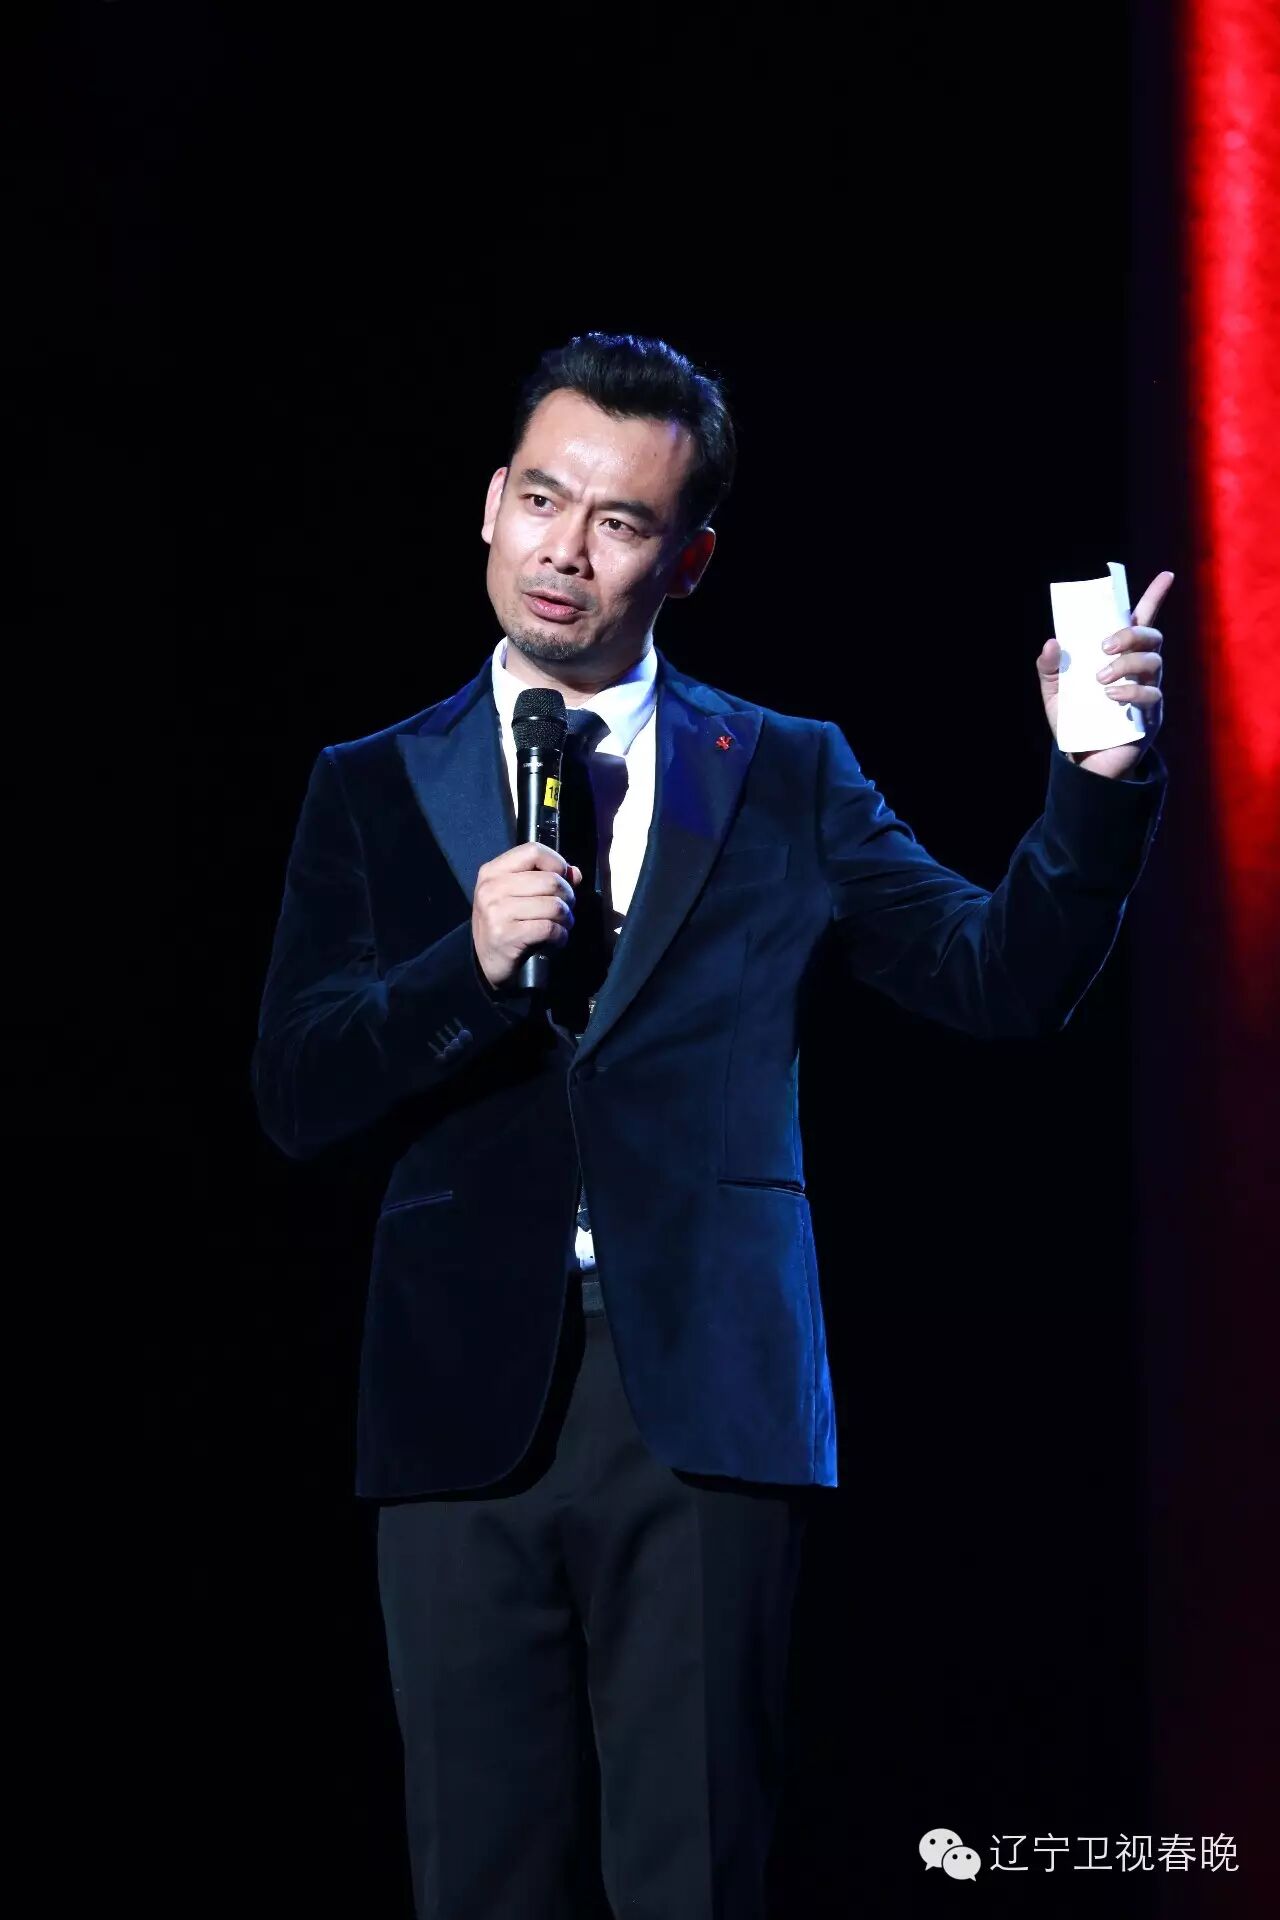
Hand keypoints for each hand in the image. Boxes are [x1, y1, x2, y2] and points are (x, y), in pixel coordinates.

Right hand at [473, 844, 582, 989]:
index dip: (557, 863)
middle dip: (568, 897)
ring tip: (562, 926)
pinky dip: (561, 936)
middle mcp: (491, 888)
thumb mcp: (516, 896)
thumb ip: (544, 879)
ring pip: (554, 905)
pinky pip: (549, 928)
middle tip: (566, 910)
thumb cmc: (505, 924)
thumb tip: (575, 873)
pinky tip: (557, 940)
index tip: (563, 879)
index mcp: (492, 872)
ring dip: (567, 919)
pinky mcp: (506, 935)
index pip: (533, 851)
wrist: (485, 963)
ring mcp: (497, 912)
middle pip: (550, 880)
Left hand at [1036, 569, 1172, 777]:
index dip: (1155, 596)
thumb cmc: (1075, 722)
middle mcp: (1140, 669)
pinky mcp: (1151, 716)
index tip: (1168, 575)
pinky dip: (1130, 692)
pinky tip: (1111, 697)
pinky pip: (1151, 695)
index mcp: (1120, 656)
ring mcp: (1150, 691)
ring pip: (1154, 662)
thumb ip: (1049, 668)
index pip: (1142, 620)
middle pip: (1152, 637)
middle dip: (1130, 635)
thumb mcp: (1054, 693)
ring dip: (1126, 664)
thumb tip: (1052, 642)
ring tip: (1100, 679)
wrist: (1083, 763)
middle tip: (1104, 647)